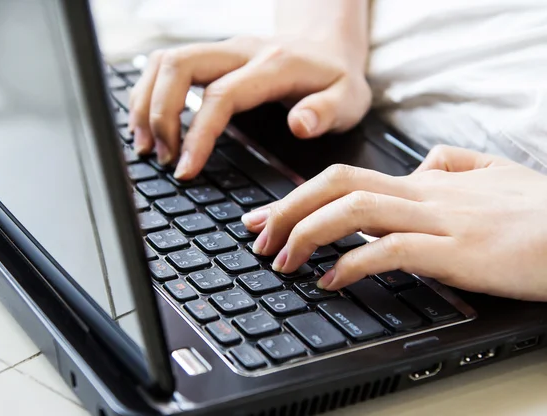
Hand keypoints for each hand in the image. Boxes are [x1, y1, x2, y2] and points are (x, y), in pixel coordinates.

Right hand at [128, 35, 370, 178]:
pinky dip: (150, 93)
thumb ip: (327, 112)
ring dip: (146, 103)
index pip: (221, 96)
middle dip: (159, 114)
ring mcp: (222, 50)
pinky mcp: (212, 56)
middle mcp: (241, 50)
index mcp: (274, 65)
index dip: (197, 135)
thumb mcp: (349, 100)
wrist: (327, 48)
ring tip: (147, 145)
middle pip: (179, 66)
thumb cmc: (336, 80)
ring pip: (165, 61)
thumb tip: (299, 125)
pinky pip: (168, 65)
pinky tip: (150, 124)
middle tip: (162, 158)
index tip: (184, 170)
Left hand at [241, 145, 546, 300]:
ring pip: (355, 212)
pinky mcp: (456, 251)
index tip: (268, 216)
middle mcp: (421, 195)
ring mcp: (437, 221)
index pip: (344, 177)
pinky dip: (353, 263)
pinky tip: (331, 280)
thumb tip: (421, 165)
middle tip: (256, 236)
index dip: (298, 194)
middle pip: (336, 186)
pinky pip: (391, 250)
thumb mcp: (491, 173)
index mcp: (423, 182)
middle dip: (287, 210)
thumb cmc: (538, 209)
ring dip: (308, 235)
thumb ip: (452, 164)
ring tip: (282, 261)